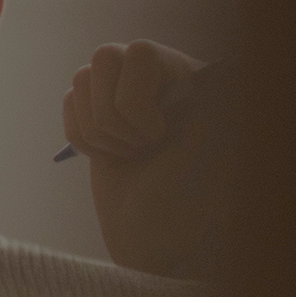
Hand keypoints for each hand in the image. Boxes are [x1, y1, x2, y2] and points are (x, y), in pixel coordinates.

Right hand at [63, 41, 230, 278]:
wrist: (148, 241)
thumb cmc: (183, 208)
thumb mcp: (202, 160)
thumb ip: (208, 112)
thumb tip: (226, 67)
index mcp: (196, 80)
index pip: (143, 55)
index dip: (138, 101)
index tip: (160, 139)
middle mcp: (162, 75)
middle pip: (105, 58)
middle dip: (113, 116)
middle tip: (143, 147)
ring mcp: (128, 88)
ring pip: (83, 78)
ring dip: (98, 130)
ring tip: (129, 154)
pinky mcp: (99, 108)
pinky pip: (69, 100)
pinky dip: (81, 137)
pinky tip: (110, 156)